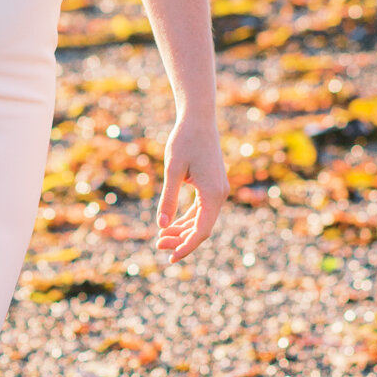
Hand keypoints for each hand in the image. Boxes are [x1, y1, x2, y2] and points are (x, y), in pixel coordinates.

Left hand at [155, 114, 227, 261]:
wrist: (198, 119)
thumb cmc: (184, 141)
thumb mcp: (173, 170)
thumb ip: (168, 198)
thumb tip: (162, 226)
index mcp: (213, 194)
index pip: (202, 231)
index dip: (186, 246)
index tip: (170, 258)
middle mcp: (220, 195)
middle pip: (201, 228)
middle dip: (180, 240)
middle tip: (157, 245)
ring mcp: (217, 190)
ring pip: (201, 220)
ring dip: (182, 230)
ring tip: (160, 238)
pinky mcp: (212, 185)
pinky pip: (200, 210)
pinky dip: (186, 219)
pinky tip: (171, 225)